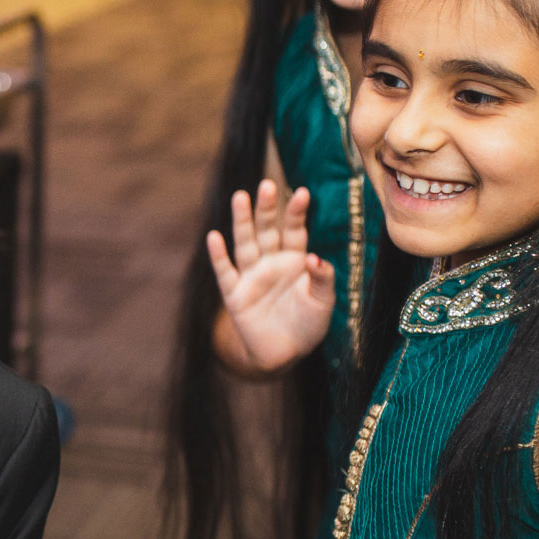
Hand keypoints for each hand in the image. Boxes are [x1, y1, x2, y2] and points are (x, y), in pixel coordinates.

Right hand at [207, 181, 335, 374]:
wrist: (285, 353)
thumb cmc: (308, 324)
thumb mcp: (323, 302)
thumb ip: (322, 279)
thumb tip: (315, 257)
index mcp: (294, 259)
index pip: (294, 230)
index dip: (296, 213)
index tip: (302, 192)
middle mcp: (271, 262)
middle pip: (267, 230)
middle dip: (267, 209)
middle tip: (267, 185)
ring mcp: (251, 276)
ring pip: (245, 243)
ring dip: (242, 221)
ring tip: (240, 197)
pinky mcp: (235, 294)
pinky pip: (225, 272)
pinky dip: (219, 256)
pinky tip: (214, 237)